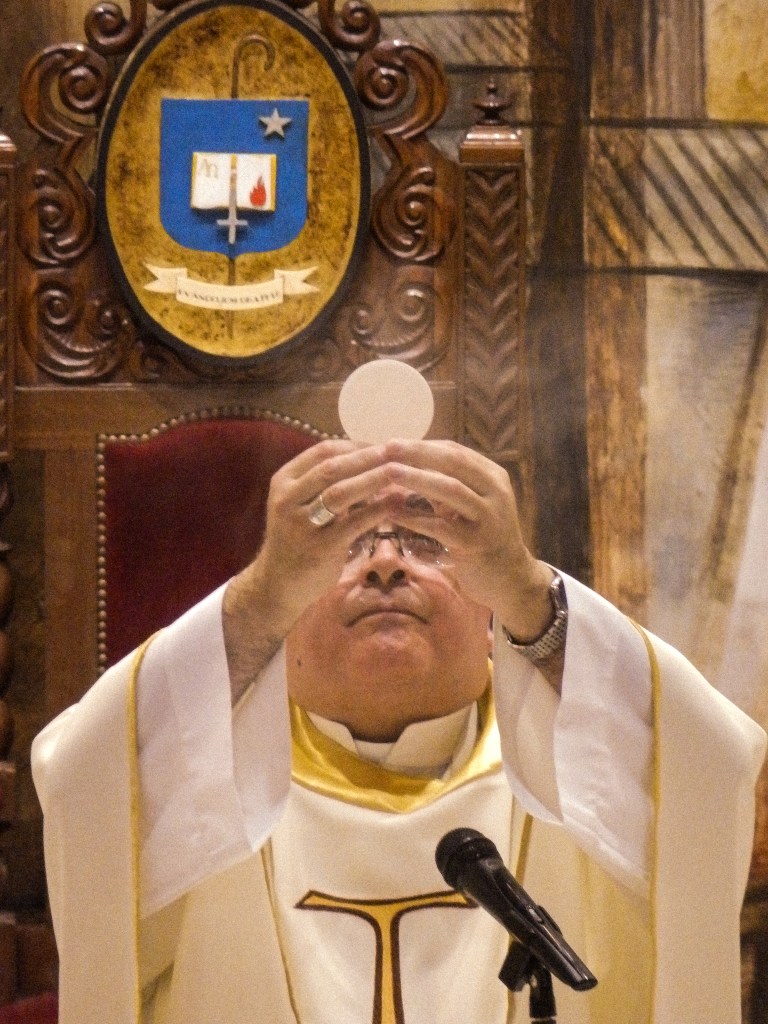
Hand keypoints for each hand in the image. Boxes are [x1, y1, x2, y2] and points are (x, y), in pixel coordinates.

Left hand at [354, 440, 554, 639]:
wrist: (509, 577)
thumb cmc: (482, 536)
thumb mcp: (471, 504)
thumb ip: (448, 484)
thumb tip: (407, 462)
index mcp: (493, 477)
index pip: (456, 452)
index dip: (423, 445)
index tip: (393, 442)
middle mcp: (496, 492)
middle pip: (454, 463)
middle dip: (419, 453)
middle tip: (388, 448)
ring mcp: (489, 517)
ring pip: (451, 489)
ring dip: (417, 479)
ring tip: (388, 472)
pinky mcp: (477, 543)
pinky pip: (441, 526)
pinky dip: (415, 518)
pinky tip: (392, 514)